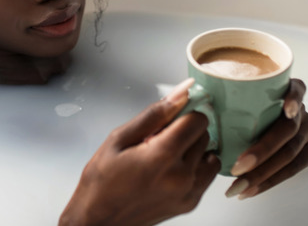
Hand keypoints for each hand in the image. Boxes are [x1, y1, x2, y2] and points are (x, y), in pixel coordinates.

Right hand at [60, 78, 220, 225]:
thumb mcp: (119, 139)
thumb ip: (154, 115)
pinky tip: (171, 168)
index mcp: (162, 156)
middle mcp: (180, 176)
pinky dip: (195, 166)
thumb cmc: (101, 183)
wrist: (97, 221)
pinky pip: (207, 174)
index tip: (173, 114)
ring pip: (209, 154)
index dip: (184, 112)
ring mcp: (188, 192)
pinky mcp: (190, 203)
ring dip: (193, 148)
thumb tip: (180, 94)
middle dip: (185, 130)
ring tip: (167, 153)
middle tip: (159, 137)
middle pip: (204, 135)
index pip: (197, 120)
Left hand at [224, 78, 307, 198]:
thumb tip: (192, 101)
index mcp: (287, 92)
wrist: (268, 128)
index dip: (293, 98)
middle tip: (237, 166)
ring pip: (290, 154)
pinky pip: (293, 170)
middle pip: (288, 130)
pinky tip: (250, 190)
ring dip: (262, 173)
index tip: (285, 110)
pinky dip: (269, 181)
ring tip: (239, 185)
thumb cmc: (247, 112)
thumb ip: (231, 100)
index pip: (296, 89)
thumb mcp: (243, 102)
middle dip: (262, 151)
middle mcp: (302, 110)